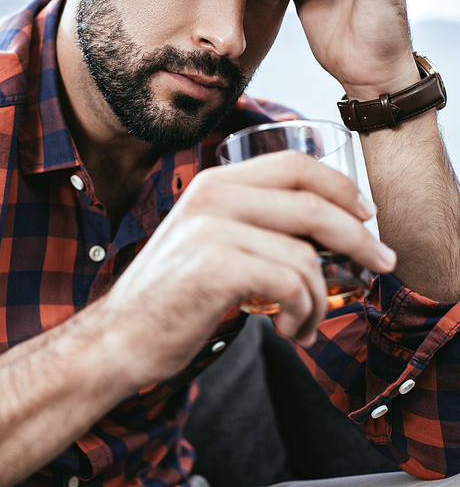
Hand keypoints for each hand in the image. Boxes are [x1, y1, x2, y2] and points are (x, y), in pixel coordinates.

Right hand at [104, 152, 395, 386]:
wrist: (120, 335)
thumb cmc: (175, 292)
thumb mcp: (212, 238)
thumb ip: (257, 221)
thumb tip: (329, 230)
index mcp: (216, 182)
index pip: (295, 164)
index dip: (340, 187)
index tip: (366, 215)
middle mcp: (214, 195)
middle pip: (312, 204)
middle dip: (358, 238)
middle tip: (380, 264)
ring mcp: (213, 229)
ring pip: (305, 255)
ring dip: (320, 298)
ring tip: (305, 323)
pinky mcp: (216, 267)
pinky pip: (291, 285)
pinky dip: (303, 314)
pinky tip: (290, 330)